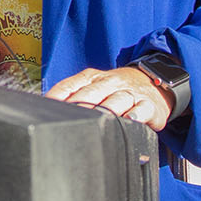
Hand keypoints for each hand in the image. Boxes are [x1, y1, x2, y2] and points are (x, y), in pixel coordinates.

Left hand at [47, 66, 175, 130]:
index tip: (46, 108)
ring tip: (94, 122)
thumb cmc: (116, 88)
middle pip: (91, 93)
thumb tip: (46, 108)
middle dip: (78, 106)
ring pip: (116, 100)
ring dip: (105, 111)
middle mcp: (110, 83)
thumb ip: (73, 95)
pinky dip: (135, 115)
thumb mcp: (94, 85)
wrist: (154, 81)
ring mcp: (129, 93)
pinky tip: (129, 120)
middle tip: (66, 118)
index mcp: (92, 78)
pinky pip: (141, 109)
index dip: (57, 96)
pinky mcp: (148, 105)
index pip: (71, 85)